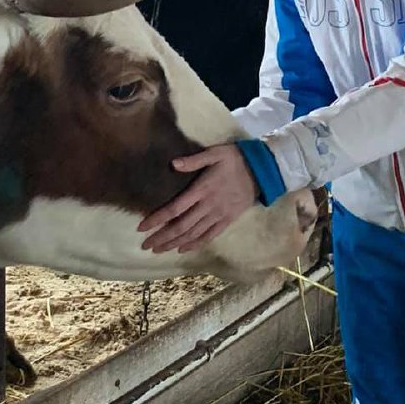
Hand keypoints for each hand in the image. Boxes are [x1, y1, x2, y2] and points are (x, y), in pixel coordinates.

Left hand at [137, 144, 257, 253]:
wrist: (262, 171)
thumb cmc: (236, 159)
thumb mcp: (215, 153)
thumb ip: (194, 160)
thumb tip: (173, 164)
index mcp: (202, 189)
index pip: (175, 208)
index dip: (158, 219)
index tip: (142, 227)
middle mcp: (209, 206)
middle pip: (181, 226)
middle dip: (162, 237)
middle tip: (145, 246)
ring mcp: (219, 215)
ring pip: (193, 234)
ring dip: (174, 243)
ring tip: (159, 250)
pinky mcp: (228, 220)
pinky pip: (210, 236)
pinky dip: (195, 244)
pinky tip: (183, 249)